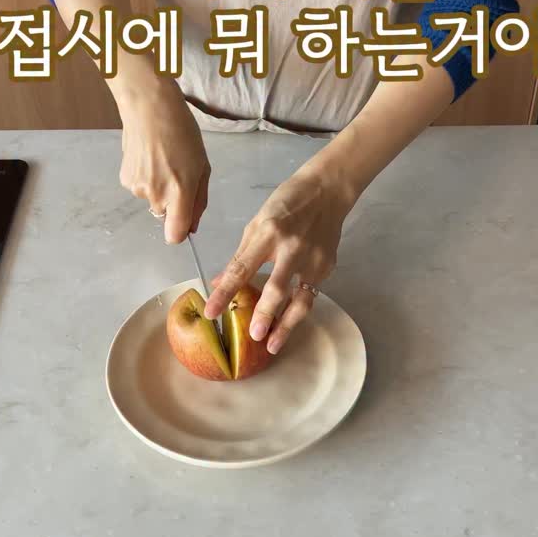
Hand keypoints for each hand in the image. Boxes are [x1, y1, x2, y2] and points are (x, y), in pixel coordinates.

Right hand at [118, 76, 210, 242]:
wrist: (149, 107)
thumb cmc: (182, 132)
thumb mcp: (202, 166)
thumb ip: (199, 201)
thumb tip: (192, 227)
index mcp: (179, 192)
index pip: (175, 236)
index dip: (181, 232)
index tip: (185, 220)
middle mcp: (156, 195)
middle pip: (165, 216)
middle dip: (173, 202)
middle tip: (178, 173)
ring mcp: (137, 188)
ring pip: (153, 200)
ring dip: (159, 188)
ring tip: (163, 160)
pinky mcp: (124, 180)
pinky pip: (141, 188)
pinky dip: (146, 178)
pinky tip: (149, 157)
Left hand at [203, 160, 356, 353]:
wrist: (327, 192)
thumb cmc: (286, 203)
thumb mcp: (257, 223)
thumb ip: (241, 256)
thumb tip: (221, 282)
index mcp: (267, 233)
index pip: (241, 269)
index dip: (224, 294)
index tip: (211, 313)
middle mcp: (291, 248)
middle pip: (276, 288)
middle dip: (264, 314)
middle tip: (253, 336)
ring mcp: (313, 259)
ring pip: (300, 300)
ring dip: (287, 325)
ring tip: (273, 344)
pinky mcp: (327, 267)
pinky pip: (310, 294)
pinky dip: (297, 310)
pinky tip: (287, 322)